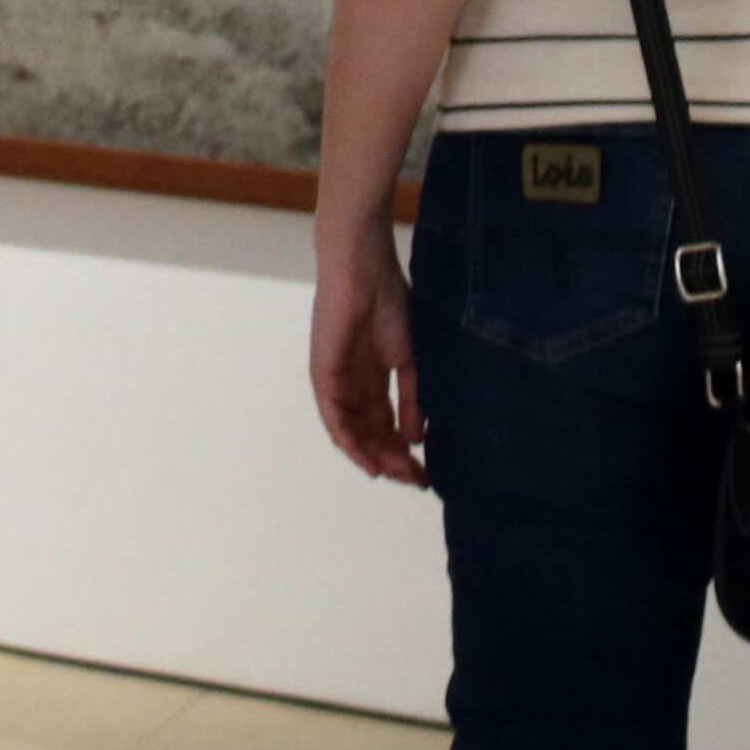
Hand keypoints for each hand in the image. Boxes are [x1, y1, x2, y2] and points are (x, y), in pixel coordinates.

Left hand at [309, 220, 427, 486]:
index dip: (404, 451)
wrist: (363, 268)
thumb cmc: (389, 302)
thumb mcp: (409, 359)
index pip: (386, 425)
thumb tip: (416, 439)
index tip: (426, 473)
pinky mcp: (323, 374)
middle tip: (417, 482)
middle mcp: (352, 385)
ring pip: (351, 431)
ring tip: (398, 475)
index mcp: (373, 379)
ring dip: (373, 456)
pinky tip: (369, 462)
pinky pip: (333, 417)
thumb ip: (411, 399)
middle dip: (392, 459)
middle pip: (369, 434)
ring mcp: (336, 380)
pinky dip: (350, 442)